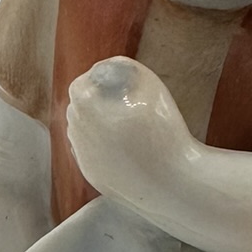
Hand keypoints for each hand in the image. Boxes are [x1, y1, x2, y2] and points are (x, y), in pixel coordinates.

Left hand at [65, 57, 189, 206]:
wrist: (173, 185)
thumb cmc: (164, 132)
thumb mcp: (149, 85)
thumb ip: (122, 67)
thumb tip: (107, 67)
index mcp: (86, 108)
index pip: (80, 86)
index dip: (96, 81)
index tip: (114, 84)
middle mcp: (78, 133)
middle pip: (78, 110)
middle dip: (95, 103)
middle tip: (121, 103)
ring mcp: (83, 159)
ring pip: (82, 133)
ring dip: (96, 125)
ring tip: (124, 126)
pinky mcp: (93, 178)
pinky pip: (91, 154)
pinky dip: (103, 147)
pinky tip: (125, 147)